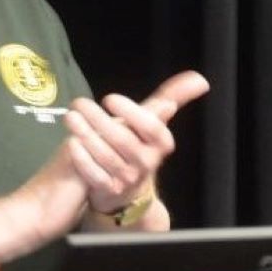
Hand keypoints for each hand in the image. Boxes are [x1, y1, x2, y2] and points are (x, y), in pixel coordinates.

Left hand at [64, 70, 209, 214]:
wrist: (126, 189)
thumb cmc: (138, 145)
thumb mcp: (153, 122)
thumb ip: (172, 98)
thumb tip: (200, 79)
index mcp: (161, 143)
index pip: (151, 126)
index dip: (131, 112)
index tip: (109, 98)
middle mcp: (147, 162)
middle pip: (123, 139)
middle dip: (98, 119)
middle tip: (79, 103)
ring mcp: (128, 178)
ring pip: (106, 156)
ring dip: (86, 134)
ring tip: (71, 117)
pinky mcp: (109, 191)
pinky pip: (95, 175)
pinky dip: (82, 159)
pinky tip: (71, 143)